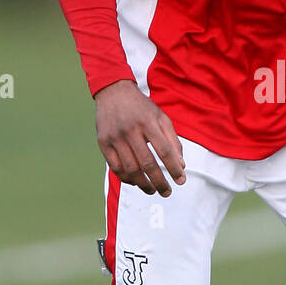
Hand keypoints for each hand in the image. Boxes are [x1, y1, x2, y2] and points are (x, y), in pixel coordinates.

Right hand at [94, 80, 185, 195]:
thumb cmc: (141, 107)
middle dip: (159, 182)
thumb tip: (181, 165)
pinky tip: (136, 182)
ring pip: (130, 169)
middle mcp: (131, 130)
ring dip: (143, 184)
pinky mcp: (103, 142)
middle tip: (167, 192)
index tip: (181, 181)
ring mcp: (115, 137)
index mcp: (148, 122)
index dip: (174, 168)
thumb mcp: (161, 117)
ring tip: (152, 190)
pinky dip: (126, 178)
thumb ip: (173, 141)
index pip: (164, 151)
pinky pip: (115, 167)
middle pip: (147, 163)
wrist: (113, 92)